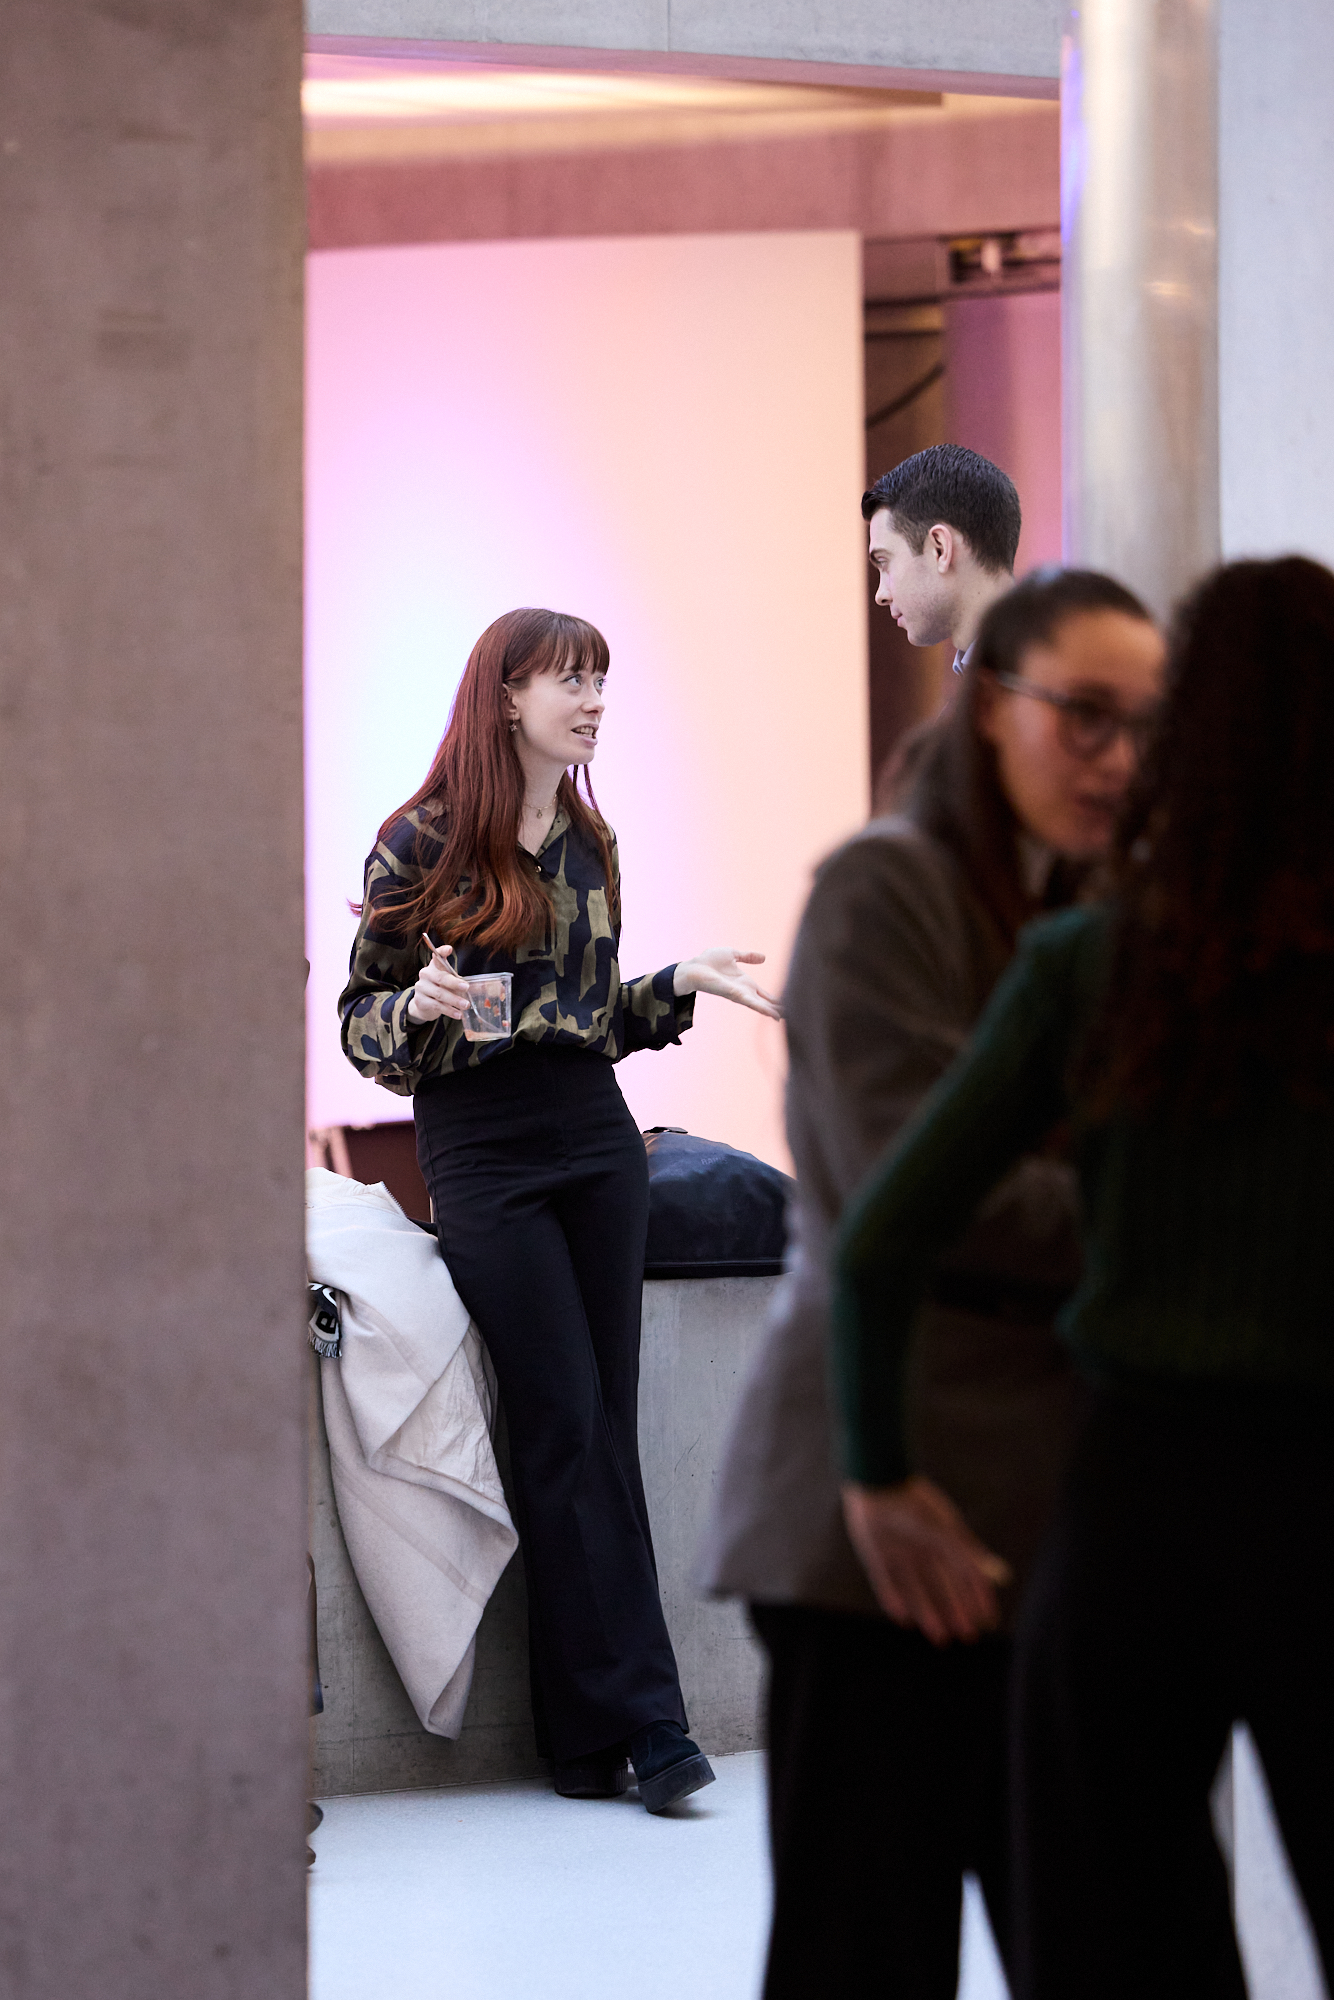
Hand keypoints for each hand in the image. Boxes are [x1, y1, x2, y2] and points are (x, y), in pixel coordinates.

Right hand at [406, 941, 470, 1024]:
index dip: (442, 951)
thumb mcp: (448, 982)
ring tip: (466, 1005)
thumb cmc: (440, 989)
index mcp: (434, 966)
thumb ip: (457, 981)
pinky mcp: (420, 1001)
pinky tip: (458, 1014)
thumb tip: (476, 987)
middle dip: (454, 983)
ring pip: (439, 994)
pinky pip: (437, 1006)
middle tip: (466, 987)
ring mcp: (421, 987)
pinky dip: (449, 1010)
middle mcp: (426, 974)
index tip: (449, 949)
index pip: (437, 956)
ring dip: (454, 1000)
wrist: (424, 1005)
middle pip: (440, 978)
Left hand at [672, 948, 781, 1020]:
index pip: (764, 994)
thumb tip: (764, 957)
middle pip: (765, 1002)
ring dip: (773, 1011)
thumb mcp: (732, 954)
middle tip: (794, 1017)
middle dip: (778, 1008)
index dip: (776, 999)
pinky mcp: (734, 995)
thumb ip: (747, 956)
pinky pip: (752, 1002)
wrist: (693, 967)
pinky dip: (764, 1009)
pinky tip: (774, 1014)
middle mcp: (744, 991)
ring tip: (787, 1018)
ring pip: (761, 1005)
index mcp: (745, 982)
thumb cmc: (708, 961)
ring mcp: (740, 994)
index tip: (789, 1005)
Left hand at [841, 1476, 1011, 1646]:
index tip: (987, 1620)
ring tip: (941, 1638)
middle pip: (944, 1587)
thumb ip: (970, 1553)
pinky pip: (886, 1584)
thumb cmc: (916, 1505)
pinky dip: (894, 1601)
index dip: (977, 1597)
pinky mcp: (876, 1555)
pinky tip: (904, 1620)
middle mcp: (923, 1549)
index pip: (966, 1574)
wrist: (877, 1483)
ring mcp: (899, 1553)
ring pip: (918, 1591)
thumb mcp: (946, 1531)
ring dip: (930, 1614)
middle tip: (968, 1636)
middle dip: (957, 1611)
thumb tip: (999, 1574)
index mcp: (943, 1540)